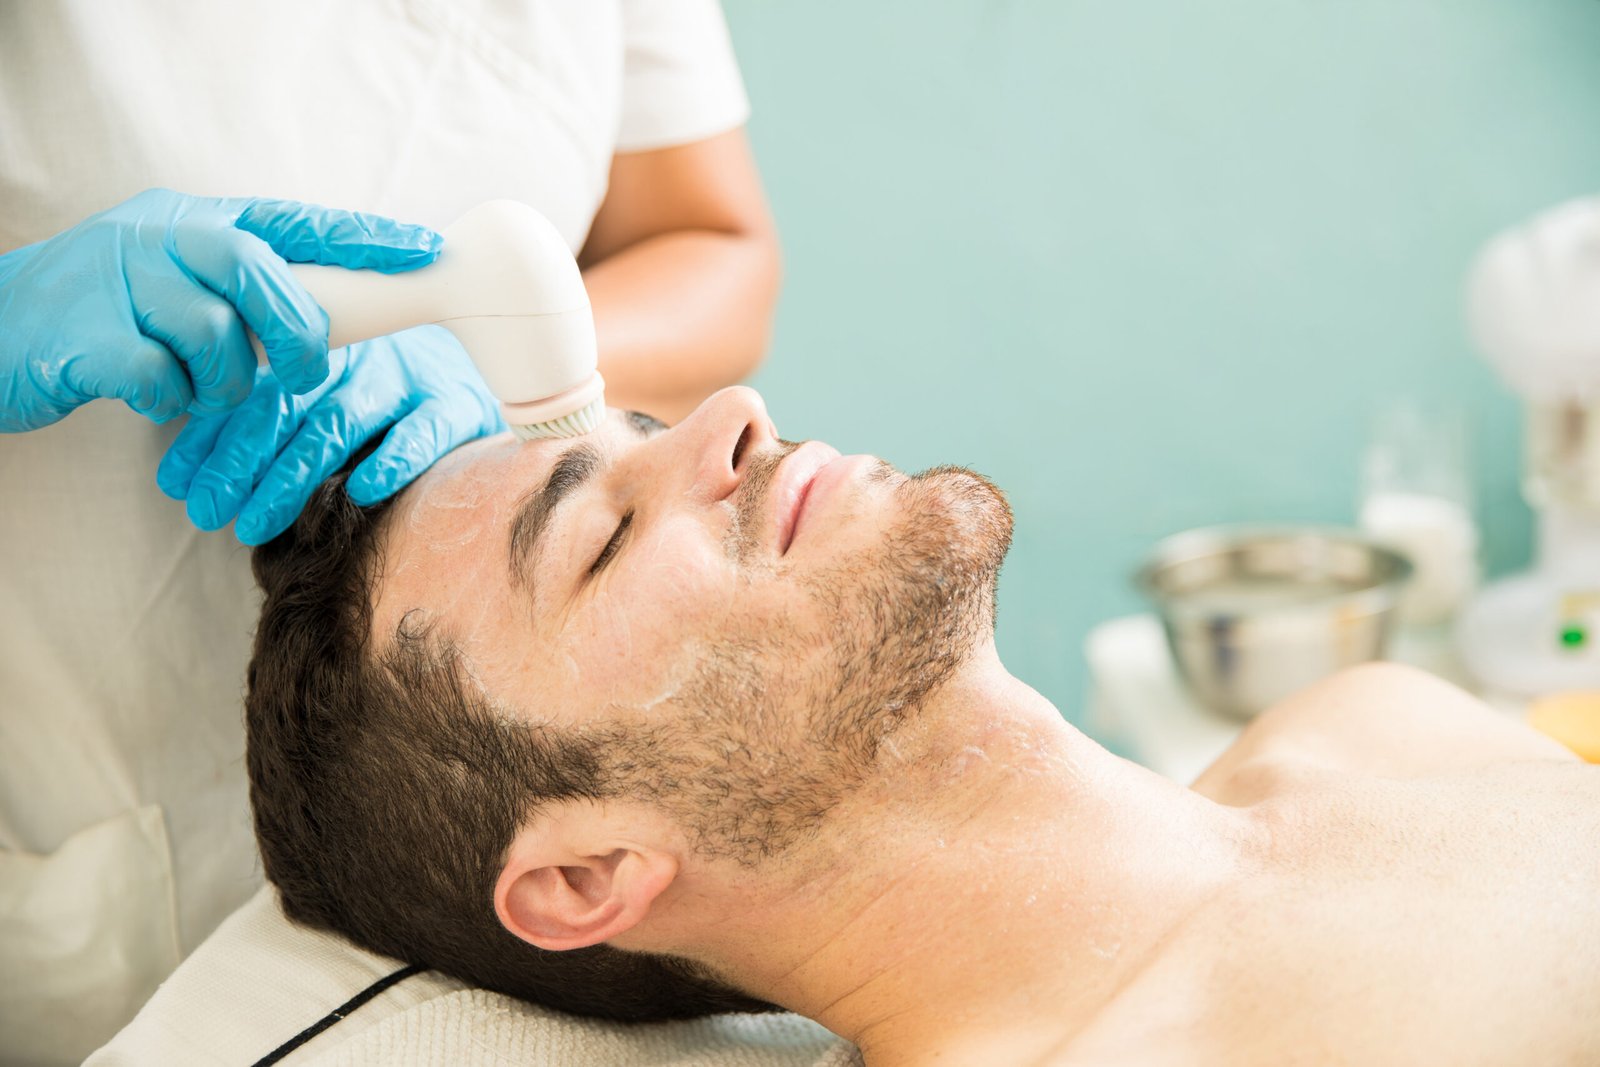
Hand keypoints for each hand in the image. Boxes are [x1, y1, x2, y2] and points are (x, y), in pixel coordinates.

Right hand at [0, 188, 440, 431]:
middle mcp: (159, 236)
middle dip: (297, 334)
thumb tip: (327, 319)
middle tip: (305, 373)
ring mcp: (118, 280)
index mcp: (193, 221)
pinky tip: (150, 395)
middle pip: (260, 275)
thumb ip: (241, 289)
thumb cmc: (100, 314)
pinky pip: (163, 377)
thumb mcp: (174, 282)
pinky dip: (170, 399)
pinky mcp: (85, 336)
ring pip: (215, 334)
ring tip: (198, 387)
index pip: (294, 221)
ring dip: (224, 379)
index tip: (425, 249)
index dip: (362, 238)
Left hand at [156, 326, 504, 543]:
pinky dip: (392, 458)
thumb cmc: (390, 401)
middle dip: (239, 463)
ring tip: (255, 523)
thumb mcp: (323, 403)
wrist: (493, 352)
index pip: (252, 392)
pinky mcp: (456, 404)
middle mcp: (357, 358)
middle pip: (286, 407)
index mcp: (317, 351)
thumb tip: (181, 483)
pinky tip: (361, 491)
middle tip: (208, 513)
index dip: (211, 438)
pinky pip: (422, 430)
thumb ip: (264, 431)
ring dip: (291, 475)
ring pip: (340, 421)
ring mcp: (407, 378)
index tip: (178, 487)